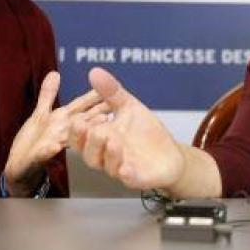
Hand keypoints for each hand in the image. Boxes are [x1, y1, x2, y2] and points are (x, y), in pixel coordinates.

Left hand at [3, 71, 104, 194]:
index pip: (83, 107)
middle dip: (99, 116)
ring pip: (71, 137)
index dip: (97, 98)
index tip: (114, 91)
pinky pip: (44, 153)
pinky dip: (50, 149)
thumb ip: (48, 94)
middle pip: (84, 122)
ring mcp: (52, 144)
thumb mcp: (41, 114)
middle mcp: (63, 132)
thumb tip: (55, 73)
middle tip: (115, 109)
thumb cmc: (33, 140)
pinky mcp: (38, 155)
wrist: (20, 164)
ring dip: (84, 132)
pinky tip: (55, 146)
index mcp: (64, 120)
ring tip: (96, 124)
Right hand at [70, 67, 184, 190]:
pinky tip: (125, 168)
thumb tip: (95, 71)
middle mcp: (105, 155)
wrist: (170, 154)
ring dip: (107, 152)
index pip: (78, 137)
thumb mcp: (129, 108)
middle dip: (90, 141)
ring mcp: (120, 167)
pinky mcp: (136, 178)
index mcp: (100, 138)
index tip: (88, 116)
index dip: (79, 128)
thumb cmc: (145, 133)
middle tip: (99, 128)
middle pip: (87, 153)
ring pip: (104, 165)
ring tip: (113, 139)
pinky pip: (126, 178)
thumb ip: (112, 92)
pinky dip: (125, 173)